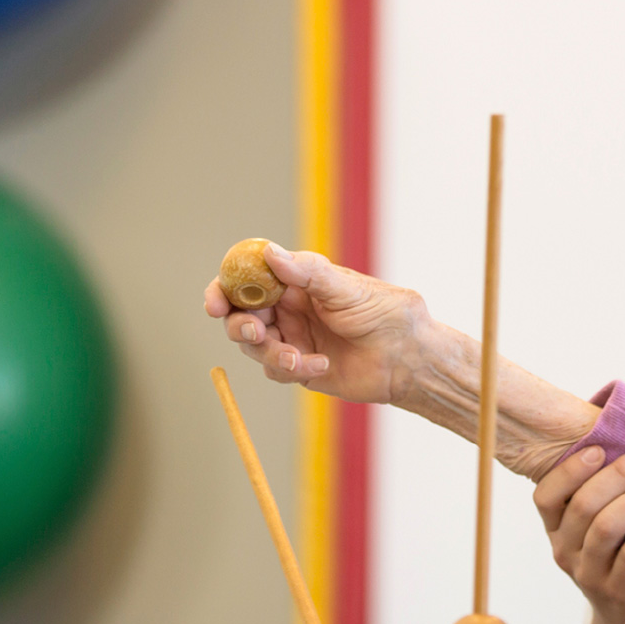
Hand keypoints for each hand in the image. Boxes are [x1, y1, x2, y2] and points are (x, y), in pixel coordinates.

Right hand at [203, 242, 429, 403]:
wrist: (409, 356)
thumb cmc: (385, 313)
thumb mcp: (346, 288)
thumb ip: (307, 273)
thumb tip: (269, 252)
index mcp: (294, 282)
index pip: (245, 279)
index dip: (224, 289)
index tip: (215, 302)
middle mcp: (287, 309)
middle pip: (239, 315)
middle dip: (238, 325)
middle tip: (252, 332)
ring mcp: (291, 338)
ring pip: (254, 347)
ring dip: (268, 352)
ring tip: (296, 358)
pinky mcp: (300, 367)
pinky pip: (276, 371)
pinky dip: (291, 369)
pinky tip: (321, 365)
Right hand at [534, 445, 624, 623]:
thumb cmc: (620, 555)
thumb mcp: (601, 527)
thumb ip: (605, 493)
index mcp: (555, 531)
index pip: (545, 496)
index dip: (570, 470)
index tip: (600, 447)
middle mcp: (564, 552)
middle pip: (582, 505)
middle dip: (619, 473)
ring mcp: (588, 574)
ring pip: (606, 526)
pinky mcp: (616, 591)